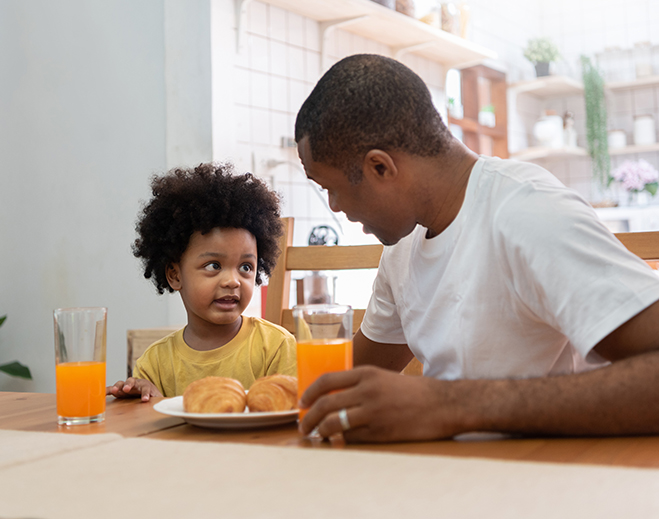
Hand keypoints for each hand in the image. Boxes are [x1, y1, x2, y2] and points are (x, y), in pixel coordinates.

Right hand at [106, 377, 161, 401]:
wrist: (144, 390)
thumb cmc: (151, 394)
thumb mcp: (157, 397)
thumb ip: (159, 400)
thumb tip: (166, 404)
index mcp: (146, 385)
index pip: (146, 388)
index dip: (146, 393)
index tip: (146, 399)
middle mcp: (135, 383)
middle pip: (132, 381)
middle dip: (129, 384)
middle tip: (127, 389)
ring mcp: (126, 385)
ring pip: (121, 383)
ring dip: (118, 386)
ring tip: (115, 391)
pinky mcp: (119, 390)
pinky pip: (112, 389)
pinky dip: (107, 390)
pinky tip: (102, 393)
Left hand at [298, 366, 461, 442]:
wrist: (443, 404)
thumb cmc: (413, 392)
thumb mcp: (384, 378)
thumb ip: (360, 384)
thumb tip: (334, 397)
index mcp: (367, 373)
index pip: (327, 380)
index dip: (309, 392)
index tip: (302, 402)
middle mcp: (367, 391)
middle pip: (325, 404)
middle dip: (308, 417)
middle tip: (303, 425)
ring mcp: (373, 412)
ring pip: (333, 424)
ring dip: (320, 432)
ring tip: (317, 436)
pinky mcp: (380, 432)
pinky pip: (351, 438)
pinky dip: (340, 441)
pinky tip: (339, 442)